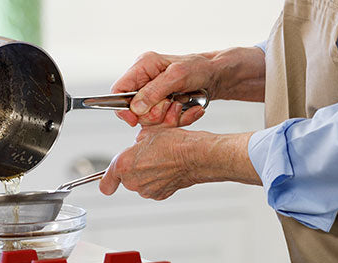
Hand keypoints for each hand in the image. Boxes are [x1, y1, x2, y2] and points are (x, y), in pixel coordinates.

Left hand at [100, 102, 260, 198]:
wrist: (196, 155)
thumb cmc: (175, 143)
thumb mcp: (148, 133)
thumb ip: (135, 144)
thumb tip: (136, 146)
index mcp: (123, 165)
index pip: (105, 183)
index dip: (106, 181)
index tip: (107, 181)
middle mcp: (132, 181)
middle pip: (126, 178)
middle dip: (134, 168)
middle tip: (148, 157)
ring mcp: (146, 190)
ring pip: (140, 183)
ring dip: (147, 174)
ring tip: (160, 161)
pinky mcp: (160, 195)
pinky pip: (153, 188)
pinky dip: (158, 181)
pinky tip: (167, 169)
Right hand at [112, 47, 267, 126]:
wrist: (219, 77)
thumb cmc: (201, 69)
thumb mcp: (178, 76)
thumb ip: (154, 90)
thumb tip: (135, 107)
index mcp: (143, 66)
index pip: (119, 90)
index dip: (123, 108)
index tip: (134, 120)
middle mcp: (145, 80)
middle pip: (134, 110)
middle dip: (154, 113)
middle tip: (171, 105)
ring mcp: (154, 94)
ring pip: (149, 119)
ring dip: (168, 117)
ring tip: (182, 106)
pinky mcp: (163, 104)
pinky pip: (163, 122)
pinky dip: (178, 119)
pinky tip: (190, 110)